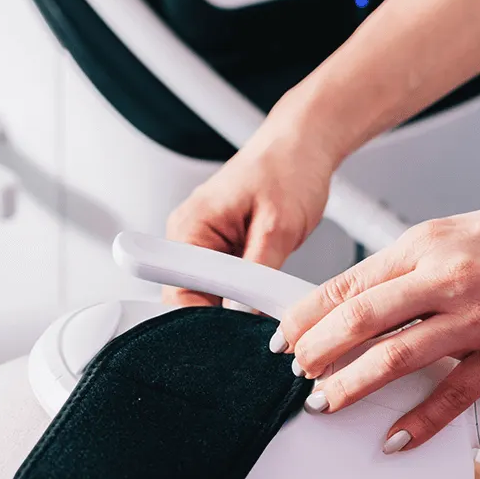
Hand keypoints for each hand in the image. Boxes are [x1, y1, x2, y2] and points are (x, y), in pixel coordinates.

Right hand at [166, 98, 338, 304]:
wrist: (301, 147)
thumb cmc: (289, 169)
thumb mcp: (278, 227)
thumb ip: (256, 274)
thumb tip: (242, 315)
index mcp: (189, 227)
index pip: (178, 294)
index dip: (205, 321)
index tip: (235, 332)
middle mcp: (188, 235)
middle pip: (189, 299)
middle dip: (222, 315)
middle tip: (259, 315)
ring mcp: (202, 243)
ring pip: (209, 295)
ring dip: (235, 302)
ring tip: (265, 291)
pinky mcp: (220, 249)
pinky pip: (223, 284)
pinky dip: (243, 292)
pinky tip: (263, 284)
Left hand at [275, 186, 479, 448]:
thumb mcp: (456, 233)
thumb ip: (409, 267)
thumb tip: (362, 300)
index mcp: (426, 245)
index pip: (348, 283)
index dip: (306, 315)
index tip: (282, 336)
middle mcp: (445, 278)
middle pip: (360, 319)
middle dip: (316, 351)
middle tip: (294, 375)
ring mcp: (475, 318)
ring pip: (396, 357)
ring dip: (351, 385)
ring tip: (324, 404)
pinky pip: (453, 395)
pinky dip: (419, 420)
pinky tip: (394, 437)